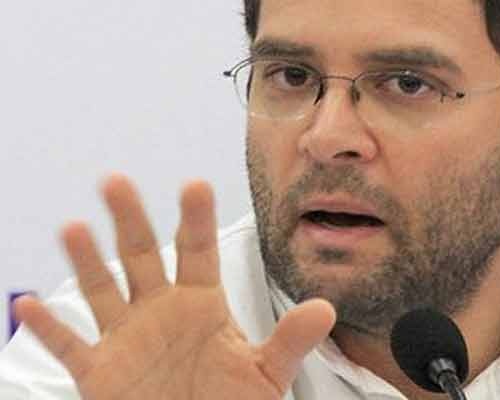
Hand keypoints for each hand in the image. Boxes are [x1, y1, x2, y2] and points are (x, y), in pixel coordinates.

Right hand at [14, 175, 335, 399]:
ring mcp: (127, 336)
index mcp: (200, 302)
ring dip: (86, 262)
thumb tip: (326, 308)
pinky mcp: (100, 370)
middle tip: (117, 182)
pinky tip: (27, 306)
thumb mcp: (266, 373)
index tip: (195, 185)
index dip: (195, 219)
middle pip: (141, 256)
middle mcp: (160, 309)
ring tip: (74, 229)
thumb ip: (290, 340)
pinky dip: (49, 329)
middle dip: (130, 221)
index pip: (197, 250)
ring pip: (102, 290)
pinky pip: (70, 346)